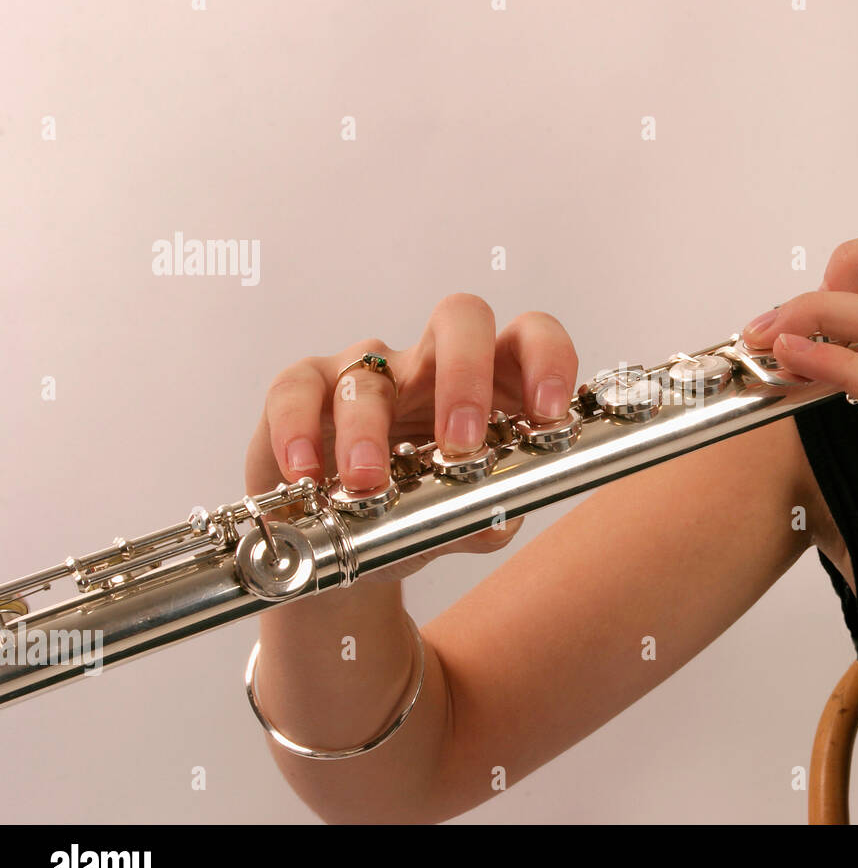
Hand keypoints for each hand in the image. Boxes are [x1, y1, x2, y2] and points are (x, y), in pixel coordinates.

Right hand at [245, 294, 579, 585]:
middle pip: (461, 318)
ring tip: (368, 483)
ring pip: (370, 369)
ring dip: (369, 430)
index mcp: (489, 384)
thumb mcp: (460, 524)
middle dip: (466, 376)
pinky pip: (297, 389)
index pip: (529, 338)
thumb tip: (496, 520)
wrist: (339, 549)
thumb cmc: (414, 517)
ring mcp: (368, 370)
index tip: (548, 413)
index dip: (548, 361)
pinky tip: (307, 473)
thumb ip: (484, 518)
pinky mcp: (305, 388)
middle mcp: (432, 363)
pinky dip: (298, 430)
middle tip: (461, 443)